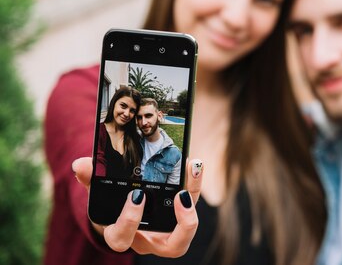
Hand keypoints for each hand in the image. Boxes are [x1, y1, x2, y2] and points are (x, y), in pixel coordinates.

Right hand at [72, 157, 203, 256]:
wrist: (122, 212)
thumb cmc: (111, 206)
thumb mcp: (99, 194)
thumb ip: (90, 180)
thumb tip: (80, 164)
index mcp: (122, 236)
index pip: (122, 238)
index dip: (130, 221)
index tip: (137, 194)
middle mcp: (149, 240)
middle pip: (173, 246)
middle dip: (182, 222)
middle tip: (181, 194)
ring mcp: (167, 232)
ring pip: (190, 228)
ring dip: (194, 199)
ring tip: (192, 170)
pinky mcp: (180, 217)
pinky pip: (192, 204)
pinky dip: (194, 184)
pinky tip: (193, 163)